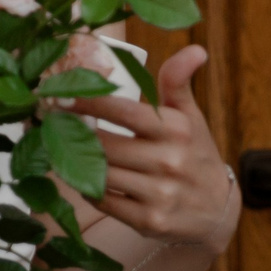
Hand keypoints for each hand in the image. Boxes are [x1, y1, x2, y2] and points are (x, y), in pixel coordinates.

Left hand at [69, 44, 234, 247]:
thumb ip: (179, 81)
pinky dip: (90, 187)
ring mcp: (159, 194)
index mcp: (177, 129)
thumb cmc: (195, 151)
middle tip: (53, 122)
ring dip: (78, 160)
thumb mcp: (190, 115)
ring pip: (101, 173)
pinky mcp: (148, 221)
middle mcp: (169, 161)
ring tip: (63, 146)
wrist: (217, 208)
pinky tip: (86, 175)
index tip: (61, 95)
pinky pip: (104, 200)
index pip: (124, 112)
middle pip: (104, 145)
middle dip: (75, 133)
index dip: (89, 102)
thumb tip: (196, 49)